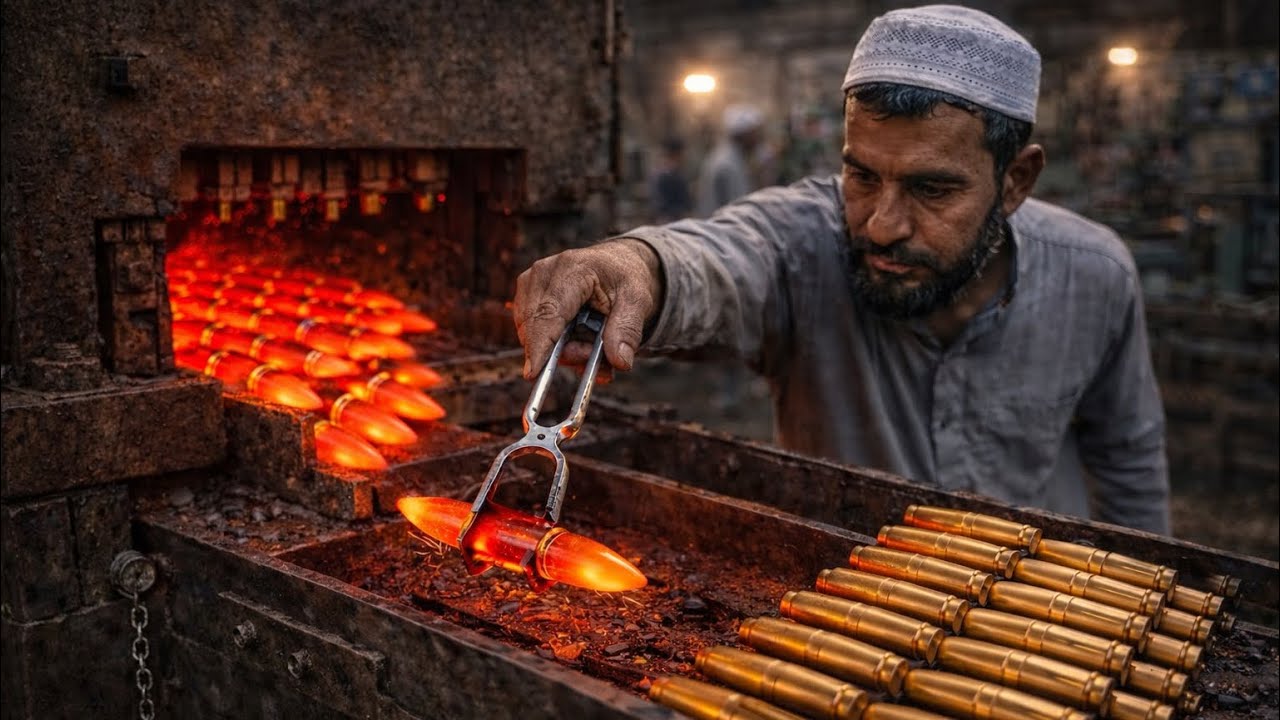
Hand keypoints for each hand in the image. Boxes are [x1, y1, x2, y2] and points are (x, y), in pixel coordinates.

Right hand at [513, 239, 662, 379]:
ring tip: (592, 344)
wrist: (614, 264)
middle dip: (567, 352)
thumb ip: (628, 330)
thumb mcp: (637, 301)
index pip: (549, 313)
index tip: (533, 374)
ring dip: (564, 350)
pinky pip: (533, 332)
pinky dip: (555, 344)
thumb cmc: (624, 279)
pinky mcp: (525, 293)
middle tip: (598, 358)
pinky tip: (579, 339)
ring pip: (533, 334)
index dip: (540, 345)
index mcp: (573, 269)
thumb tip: (620, 362)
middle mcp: (544, 272)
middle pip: (539, 328)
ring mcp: (530, 282)